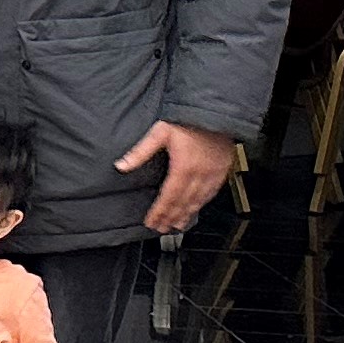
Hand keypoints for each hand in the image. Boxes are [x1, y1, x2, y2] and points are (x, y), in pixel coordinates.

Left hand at [118, 121, 234, 235]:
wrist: (217, 113)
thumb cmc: (188, 121)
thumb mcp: (160, 132)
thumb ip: (140, 152)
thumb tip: (121, 165)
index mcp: (183, 167)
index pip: (168, 196)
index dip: (159, 212)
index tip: (151, 222)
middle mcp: (200, 174)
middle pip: (183, 202)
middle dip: (171, 217)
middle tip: (161, 229)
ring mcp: (213, 174)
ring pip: (198, 200)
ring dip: (186, 215)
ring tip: (176, 225)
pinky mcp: (222, 170)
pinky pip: (212, 193)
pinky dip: (202, 204)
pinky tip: (196, 209)